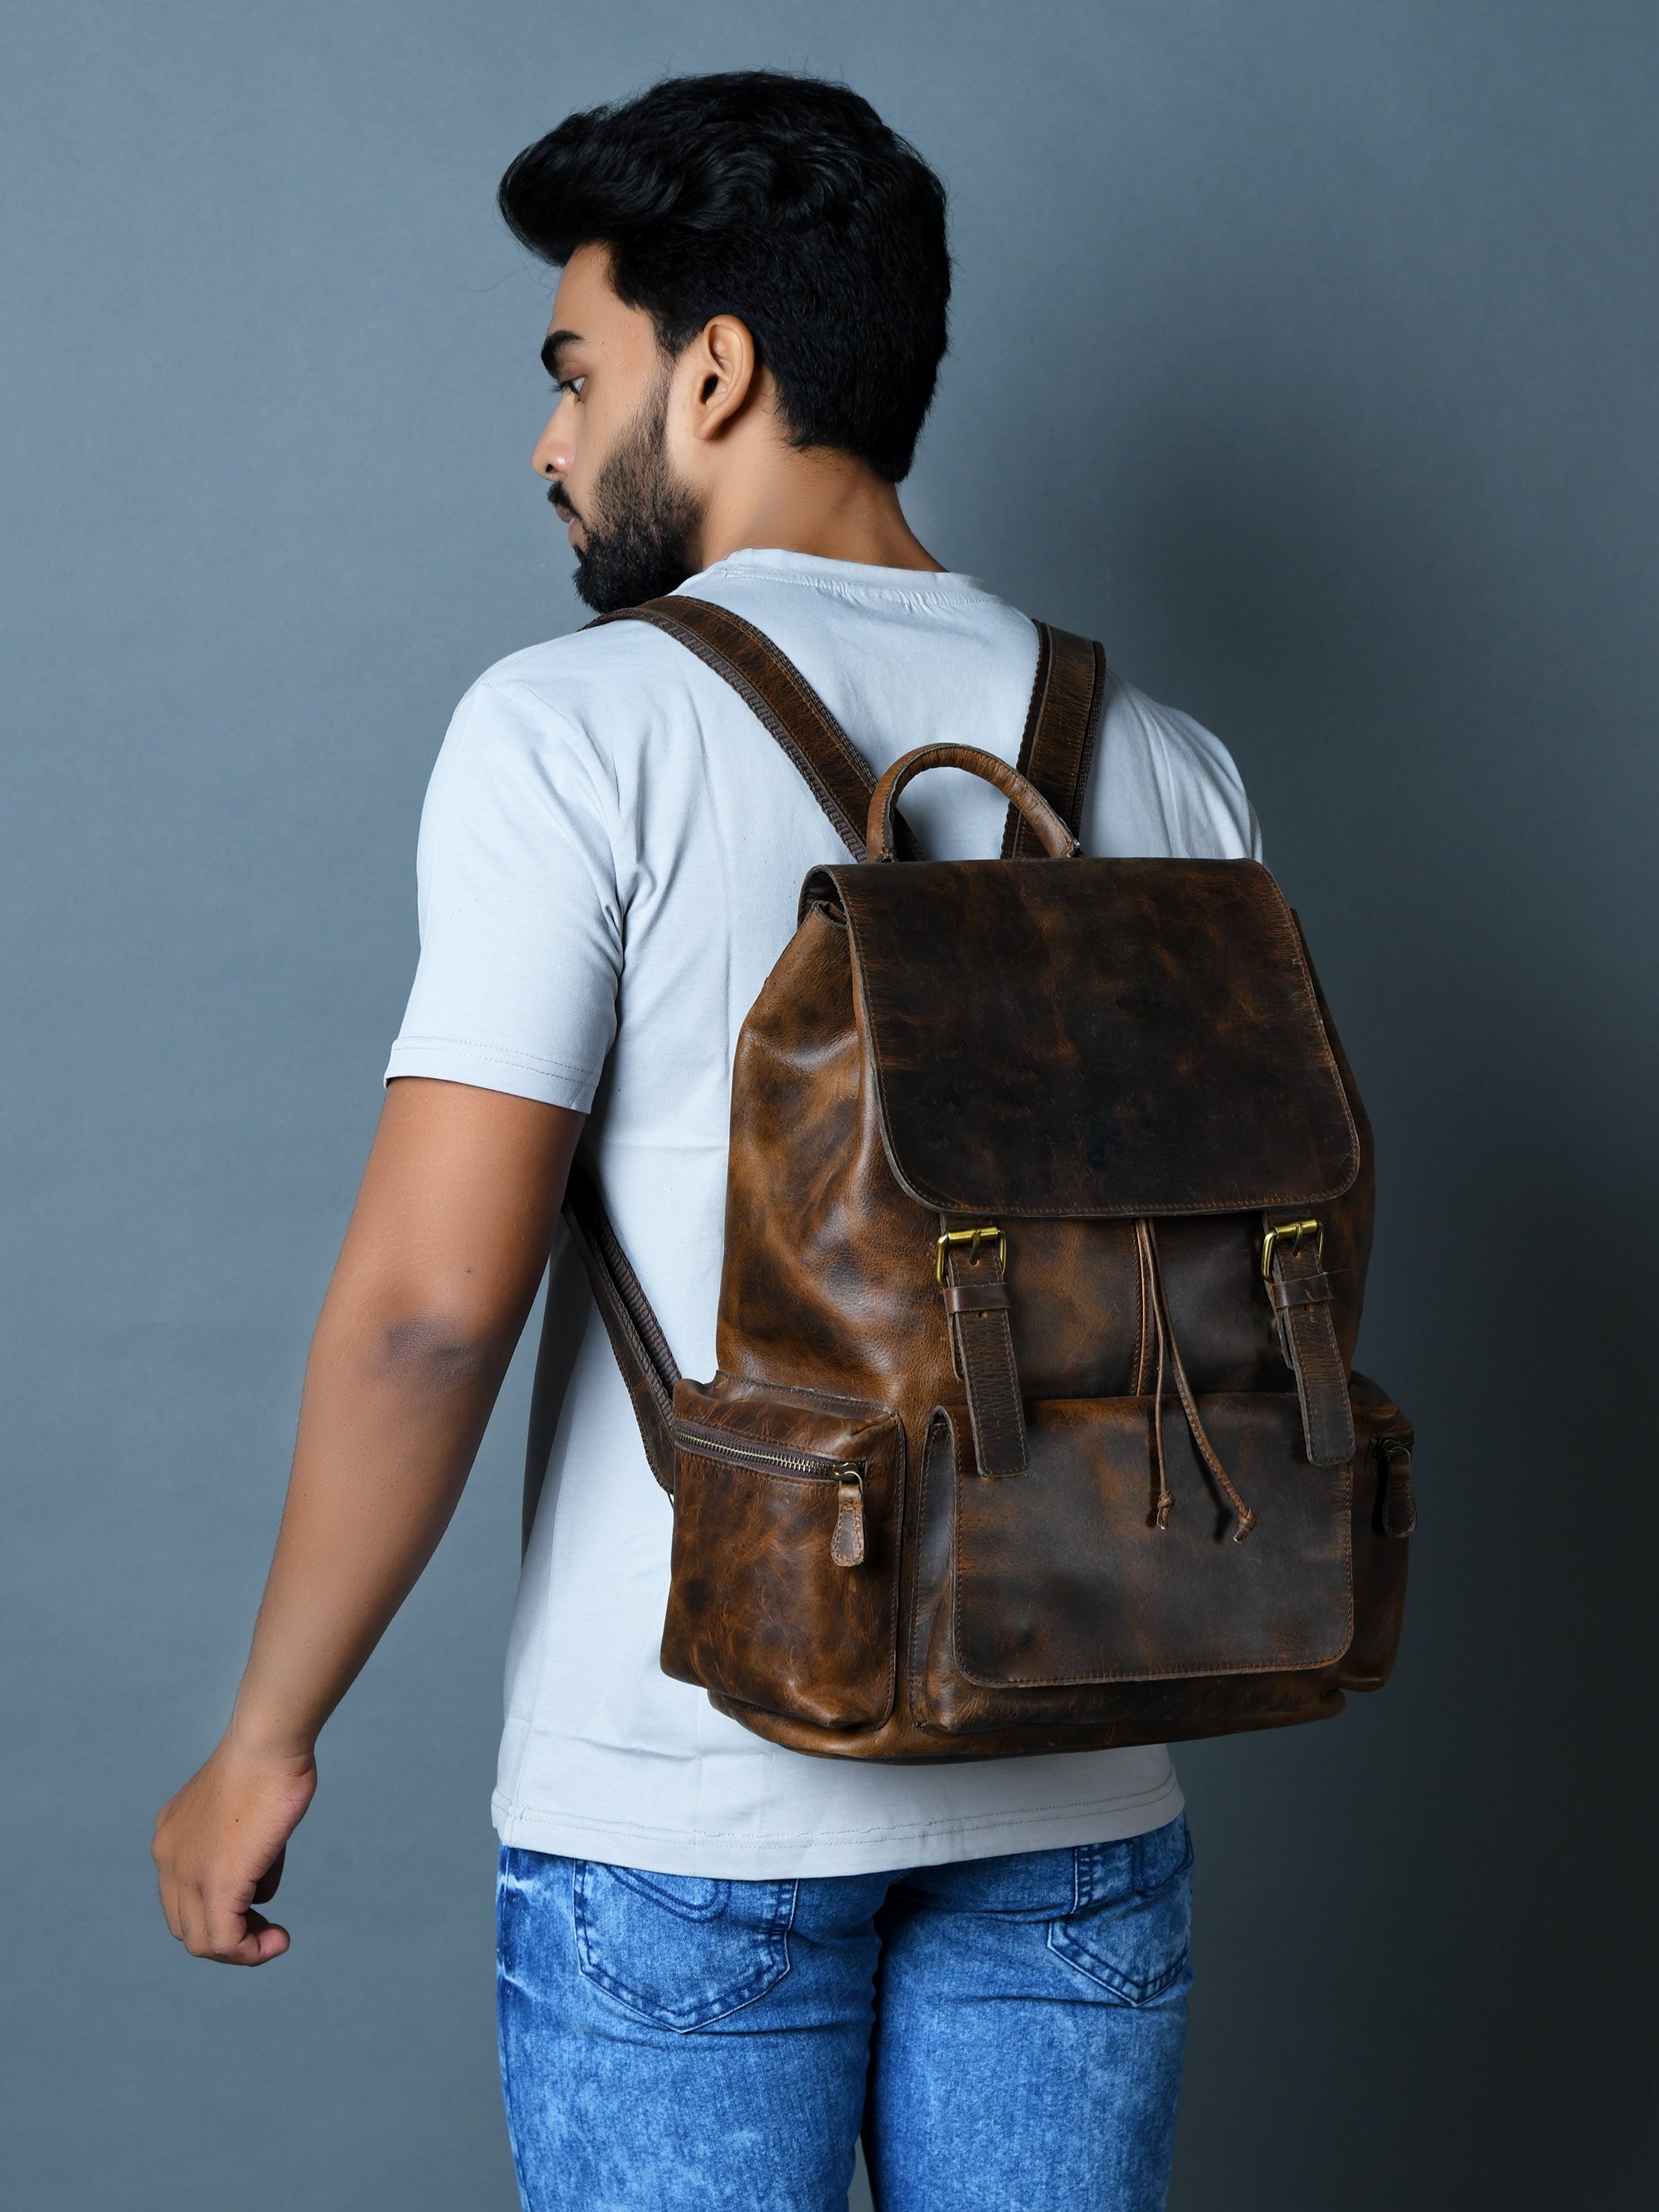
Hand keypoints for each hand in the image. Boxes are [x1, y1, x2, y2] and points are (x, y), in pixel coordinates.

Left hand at [152, 1734, 316, 1965]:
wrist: (267, 1744)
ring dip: (242, 1951)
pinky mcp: (216, 1884)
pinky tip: (279, 1940)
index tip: (260, 1905)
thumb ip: (246, 1854)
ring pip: (202, 1943)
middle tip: (267, 1929)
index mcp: (172, 1836)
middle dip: (228, 1936)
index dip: (219, 1910)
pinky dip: (252, 1952)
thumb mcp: (248, 1813)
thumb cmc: (269, 1764)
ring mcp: (187, 1873)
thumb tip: (258, 1892)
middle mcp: (168, 1857)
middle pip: (186, 1925)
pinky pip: (226, 1941)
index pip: (183, 1895)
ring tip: (276, 1940)